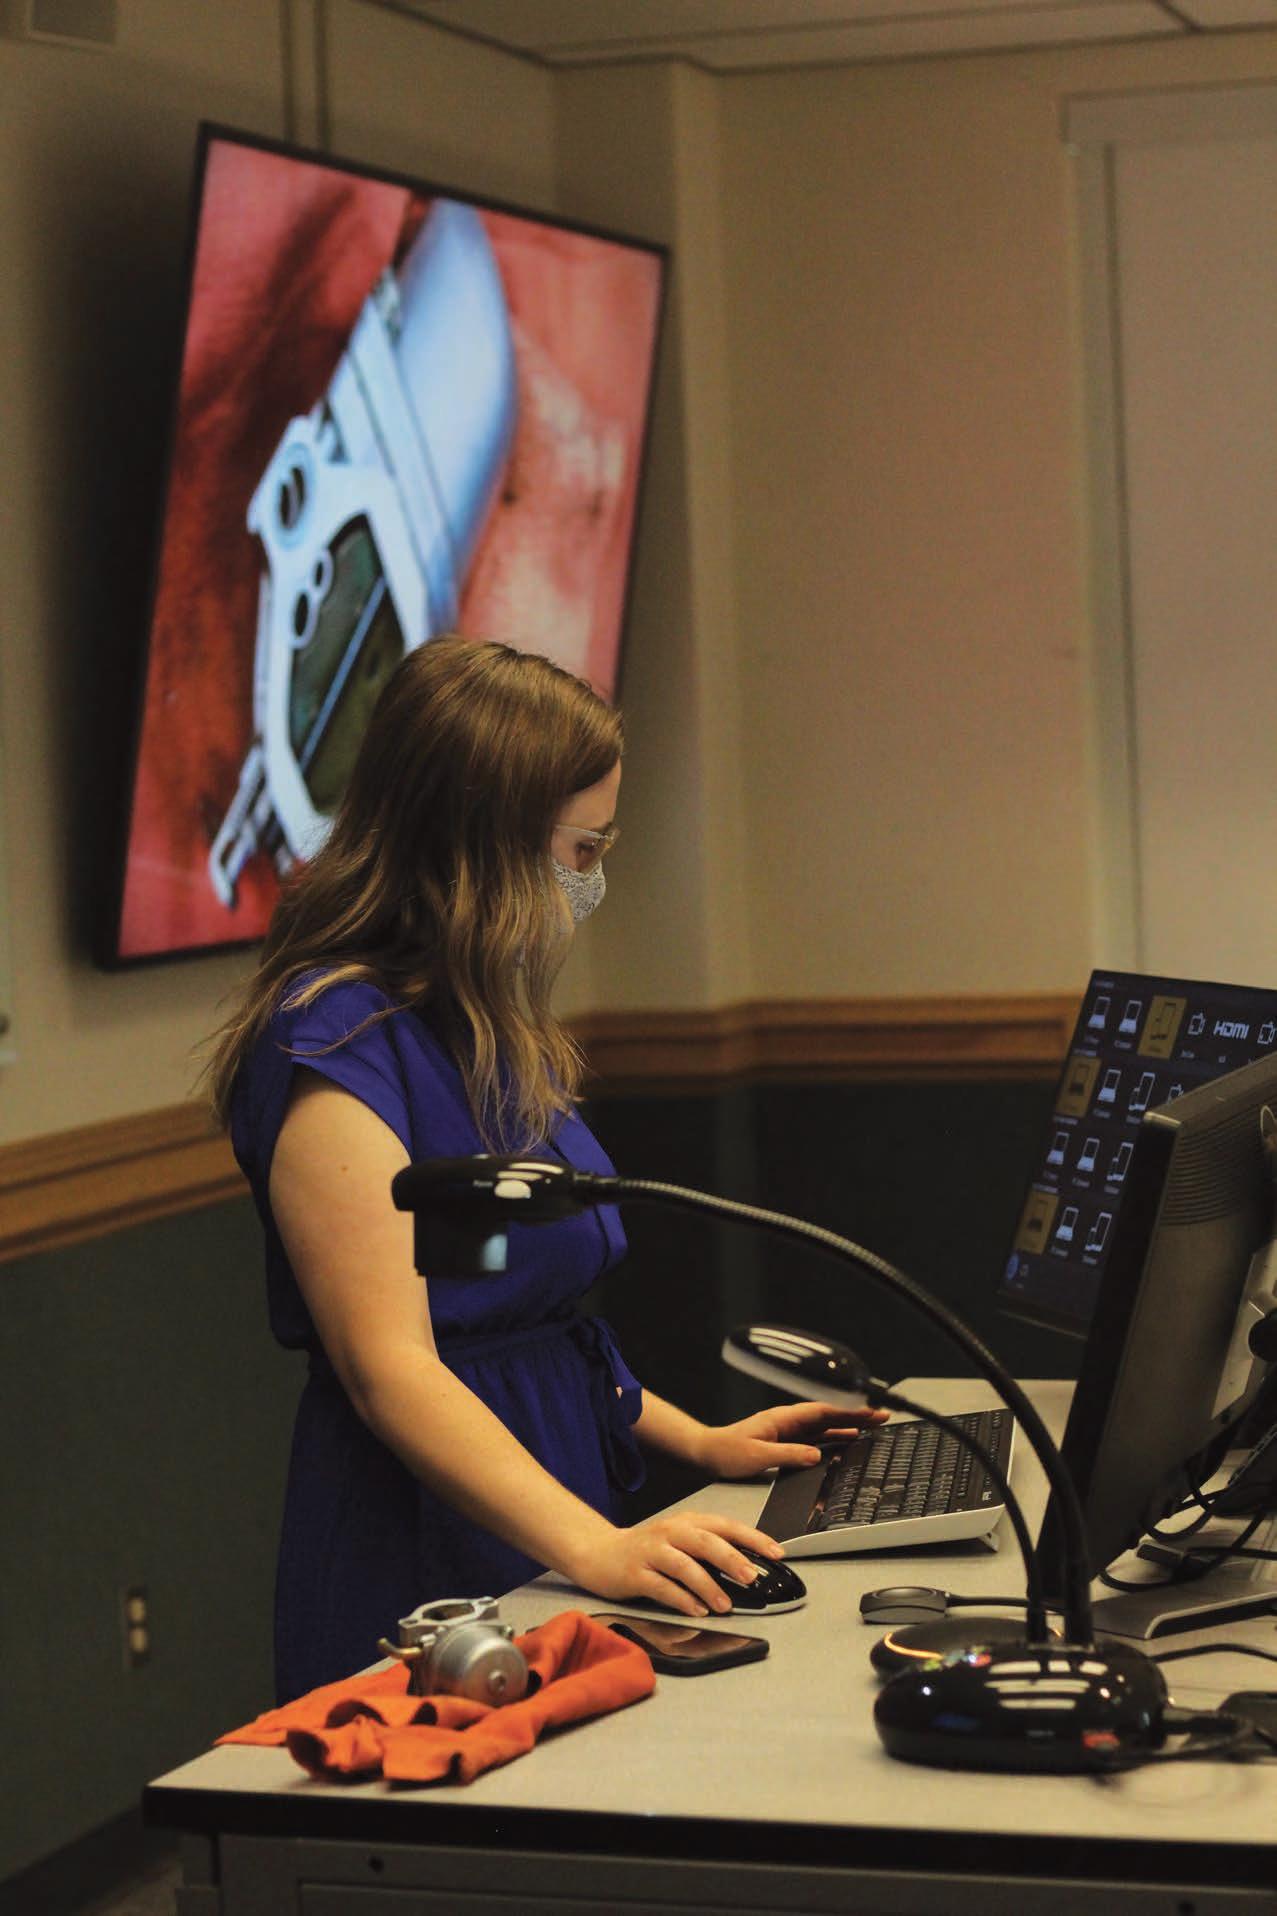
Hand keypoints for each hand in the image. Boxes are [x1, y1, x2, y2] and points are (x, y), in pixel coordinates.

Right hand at [574, 1511, 786, 1619]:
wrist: (598, 1553)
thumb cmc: (646, 1550)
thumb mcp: (679, 1541)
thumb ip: (709, 1550)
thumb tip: (749, 1568)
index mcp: (686, 1522)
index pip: (725, 1526)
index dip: (752, 1538)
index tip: (777, 1552)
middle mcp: (670, 1532)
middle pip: (705, 1541)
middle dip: (731, 1559)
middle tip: (752, 1577)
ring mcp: (651, 1552)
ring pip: (683, 1565)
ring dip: (707, 1585)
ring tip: (724, 1604)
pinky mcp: (634, 1573)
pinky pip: (661, 1586)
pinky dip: (681, 1599)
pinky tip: (696, 1610)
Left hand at [697, 1401, 888, 1481]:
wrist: (708, 1453)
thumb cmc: (728, 1451)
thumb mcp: (758, 1455)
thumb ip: (789, 1454)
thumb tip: (817, 1454)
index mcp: (783, 1418)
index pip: (823, 1411)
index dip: (849, 1411)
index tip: (871, 1412)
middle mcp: (788, 1420)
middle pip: (829, 1415)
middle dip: (856, 1415)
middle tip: (881, 1417)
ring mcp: (788, 1430)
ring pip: (824, 1425)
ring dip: (848, 1425)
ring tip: (872, 1428)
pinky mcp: (785, 1440)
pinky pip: (816, 1437)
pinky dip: (834, 1437)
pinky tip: (845, 1441)